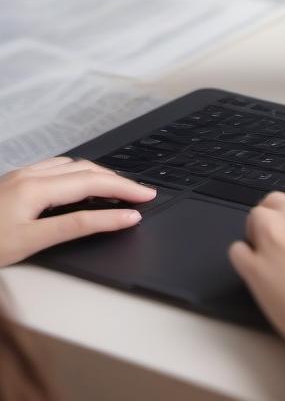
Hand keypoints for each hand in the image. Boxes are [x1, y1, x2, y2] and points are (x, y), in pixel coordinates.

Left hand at [0, 156, 156, 266]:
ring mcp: (20, 175)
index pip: (95, 183)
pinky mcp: (13, 181)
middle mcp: (30, 174)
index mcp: (37, 186)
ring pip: (72, 165)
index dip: (126, 189)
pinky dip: (78, 174)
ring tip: (117, 189)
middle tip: (141, 194)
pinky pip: (55, 167)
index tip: (148, 198)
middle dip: (118, 180)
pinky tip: (79, 184)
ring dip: (99, 174)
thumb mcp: (32, 242)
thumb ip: (80, 227)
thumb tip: (121, 217)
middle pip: (88, 170)